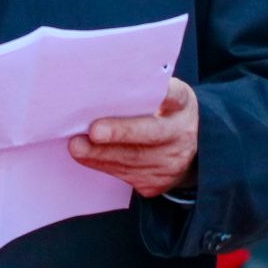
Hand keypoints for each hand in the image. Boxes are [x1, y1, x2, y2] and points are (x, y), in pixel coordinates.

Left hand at [68, 77, 198, 198]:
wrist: (189, 151)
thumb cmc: (164, 114)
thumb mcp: (166, 97)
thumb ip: (145, 91)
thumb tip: (105, 85)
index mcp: (182, 105)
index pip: (175, 96)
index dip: (164, 93)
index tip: (149, 91)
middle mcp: (180, 134)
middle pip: (151, 133)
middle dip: (120, 133)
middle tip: (94, 131)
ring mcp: (171, 163)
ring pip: (133, 159)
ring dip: (101, 154)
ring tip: (77, 146)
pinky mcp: (157, 182)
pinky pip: (127, 175)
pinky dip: (104, 164)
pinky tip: (87, 157)